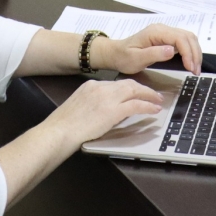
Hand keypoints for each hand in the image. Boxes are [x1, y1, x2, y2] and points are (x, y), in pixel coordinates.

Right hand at [46, 78, 163, 146]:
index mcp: (90, 86)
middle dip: (142, 88)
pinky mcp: (113, 111)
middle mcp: (100, 88)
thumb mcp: (78, 108)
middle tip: (153, 94)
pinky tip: (154, 110)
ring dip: (149, 95)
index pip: (115, 84)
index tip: (136, 92)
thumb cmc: (63, 126)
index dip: (129, 88)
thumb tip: (103, 112)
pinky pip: (136, 105)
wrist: (58, 131)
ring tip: (158, 100)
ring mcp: (107, 98)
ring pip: (134, 91)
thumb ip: (92, 105)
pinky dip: (147, 106)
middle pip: (128, 84)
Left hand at [92, 24, 202, 75]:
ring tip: (195, 69)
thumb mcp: (136, 59)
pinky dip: (191, 51)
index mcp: (156, 32)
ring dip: (195, 52)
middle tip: (195, 71)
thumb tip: (172, 50)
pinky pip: (184, 42)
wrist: (116, 53)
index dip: (188, 52)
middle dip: (195, 54)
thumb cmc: (124, 57)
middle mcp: (163, 29)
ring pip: (188, 38)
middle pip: (187, 36)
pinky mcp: (167, 38)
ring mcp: (165, 33)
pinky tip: (190, 63)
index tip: (190, 68)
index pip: (179, 38)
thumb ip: (154, 54)